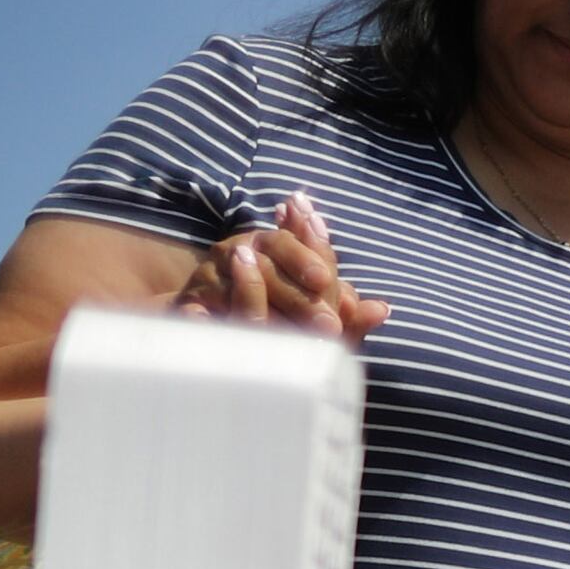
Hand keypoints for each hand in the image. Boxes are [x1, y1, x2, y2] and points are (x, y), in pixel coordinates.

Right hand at [172, 192, 387, 339]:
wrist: (208, 317)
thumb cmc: (274, 312)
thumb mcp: (312, 308)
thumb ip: (344, 310)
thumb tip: (382, 310)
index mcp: (271, 246)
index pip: (291, 242)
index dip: (309, 258)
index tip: (325, 282)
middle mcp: (239, 253)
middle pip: (268, 263)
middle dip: (298, 296)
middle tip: (326, 326)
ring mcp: (210, 279)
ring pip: (233, 285)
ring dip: (253, 298)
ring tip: (277, 322)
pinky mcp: (187, 307)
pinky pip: (193, 312)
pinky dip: (201, 319)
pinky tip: (212, 324)